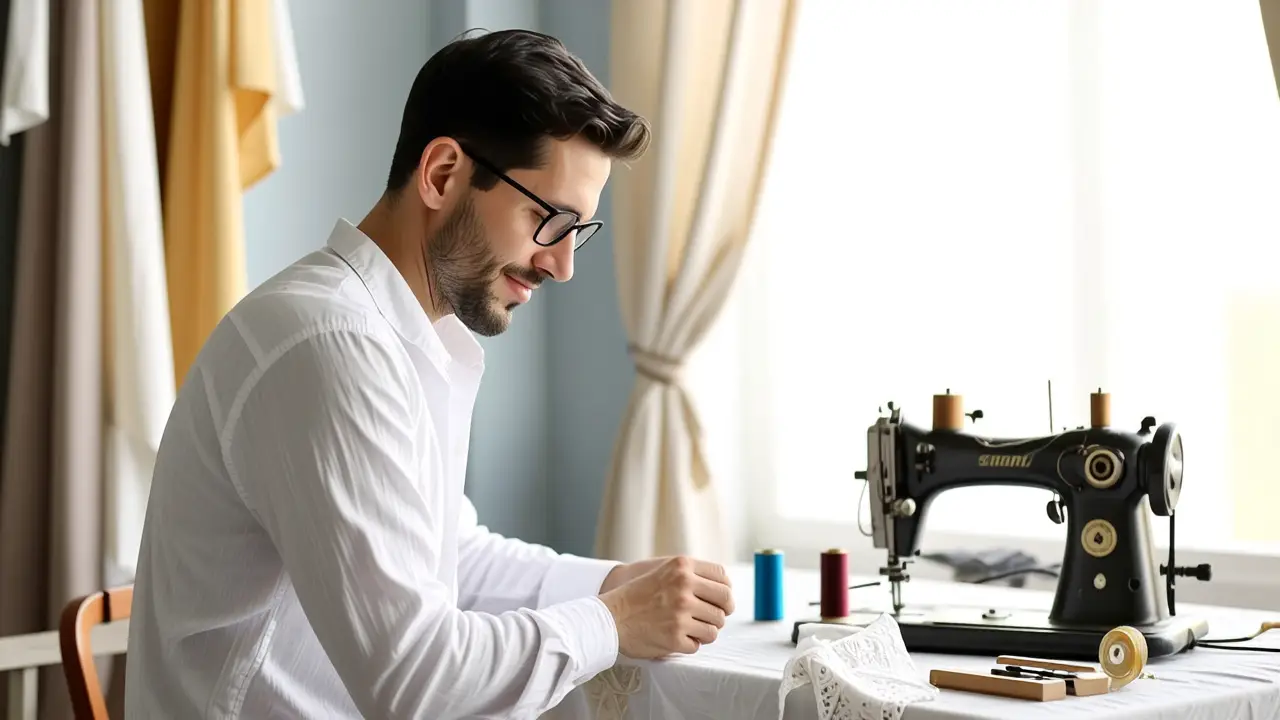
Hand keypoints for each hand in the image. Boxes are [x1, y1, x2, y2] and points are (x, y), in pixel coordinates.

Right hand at [598, 556, 734, 658]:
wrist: (609, 618)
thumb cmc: (636, 596)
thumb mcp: (663, 570)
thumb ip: (690, 574)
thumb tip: (724, 587)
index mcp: (682, 567)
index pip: (723, 577)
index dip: (724, 591)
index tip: (719, 600)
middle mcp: (683, 587)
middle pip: (725, 603)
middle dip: (722, 612)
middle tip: (712, 618)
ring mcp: (680, 613)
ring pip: (715, 628)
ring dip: (705, 632)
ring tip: (690, 629)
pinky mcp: (674, 637)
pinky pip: (697, 645)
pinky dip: (689, 644)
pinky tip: (675, 638)